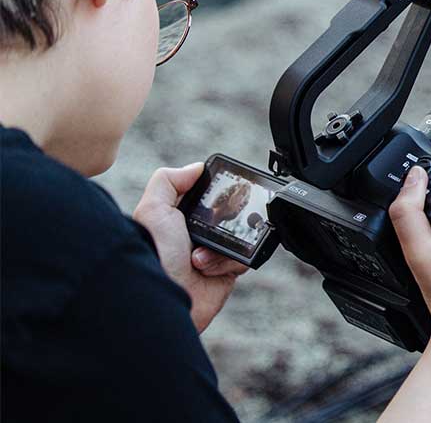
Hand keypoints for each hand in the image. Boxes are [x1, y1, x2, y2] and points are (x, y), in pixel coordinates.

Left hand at [132, 163, 248, 331]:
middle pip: (227, 216)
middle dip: (224, 221)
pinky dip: (230, 262)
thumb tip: (196, 167)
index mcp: (178, 220)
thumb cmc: (154, 254)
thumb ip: (168, 181)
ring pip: (239, 236)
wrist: (164, 296)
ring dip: (223, 245)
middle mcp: (195, 236)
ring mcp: (211, 255)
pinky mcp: (225, 274)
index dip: (215, 194)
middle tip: (213, 226)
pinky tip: (209, 268)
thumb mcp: (153, 209)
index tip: (222, 193)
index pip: (205, 199)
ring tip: (200, 256)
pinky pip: (244, 258)